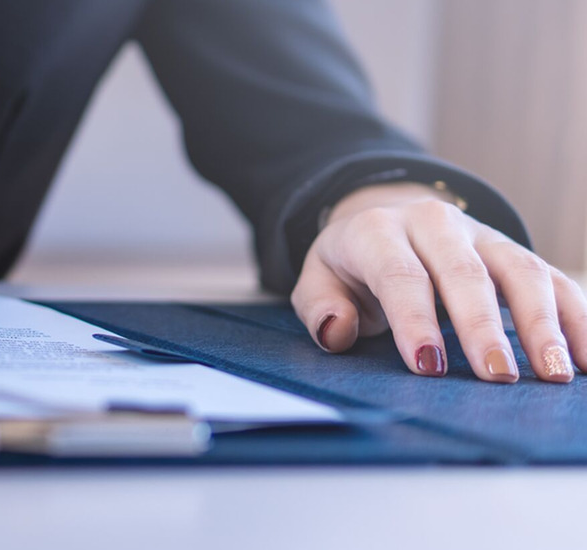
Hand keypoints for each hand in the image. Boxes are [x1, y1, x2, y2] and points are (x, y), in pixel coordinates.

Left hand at [292, 183, 585, 382]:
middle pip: (465, 275)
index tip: (429, 366)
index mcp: (378, 231)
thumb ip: (320, 306)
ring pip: (519, 272)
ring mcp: (481, 235)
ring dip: (542, 324)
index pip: (400, 276)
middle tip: (497, 377)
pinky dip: (576, 317)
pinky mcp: (513, 252)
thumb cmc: (350, 266)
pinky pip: (553, 280)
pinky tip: (586, 357)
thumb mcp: (317, 280)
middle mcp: (435, 224)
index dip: (414, 321)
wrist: (385, 220)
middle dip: (482, 327)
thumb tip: (336, 331)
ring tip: (555, 372)